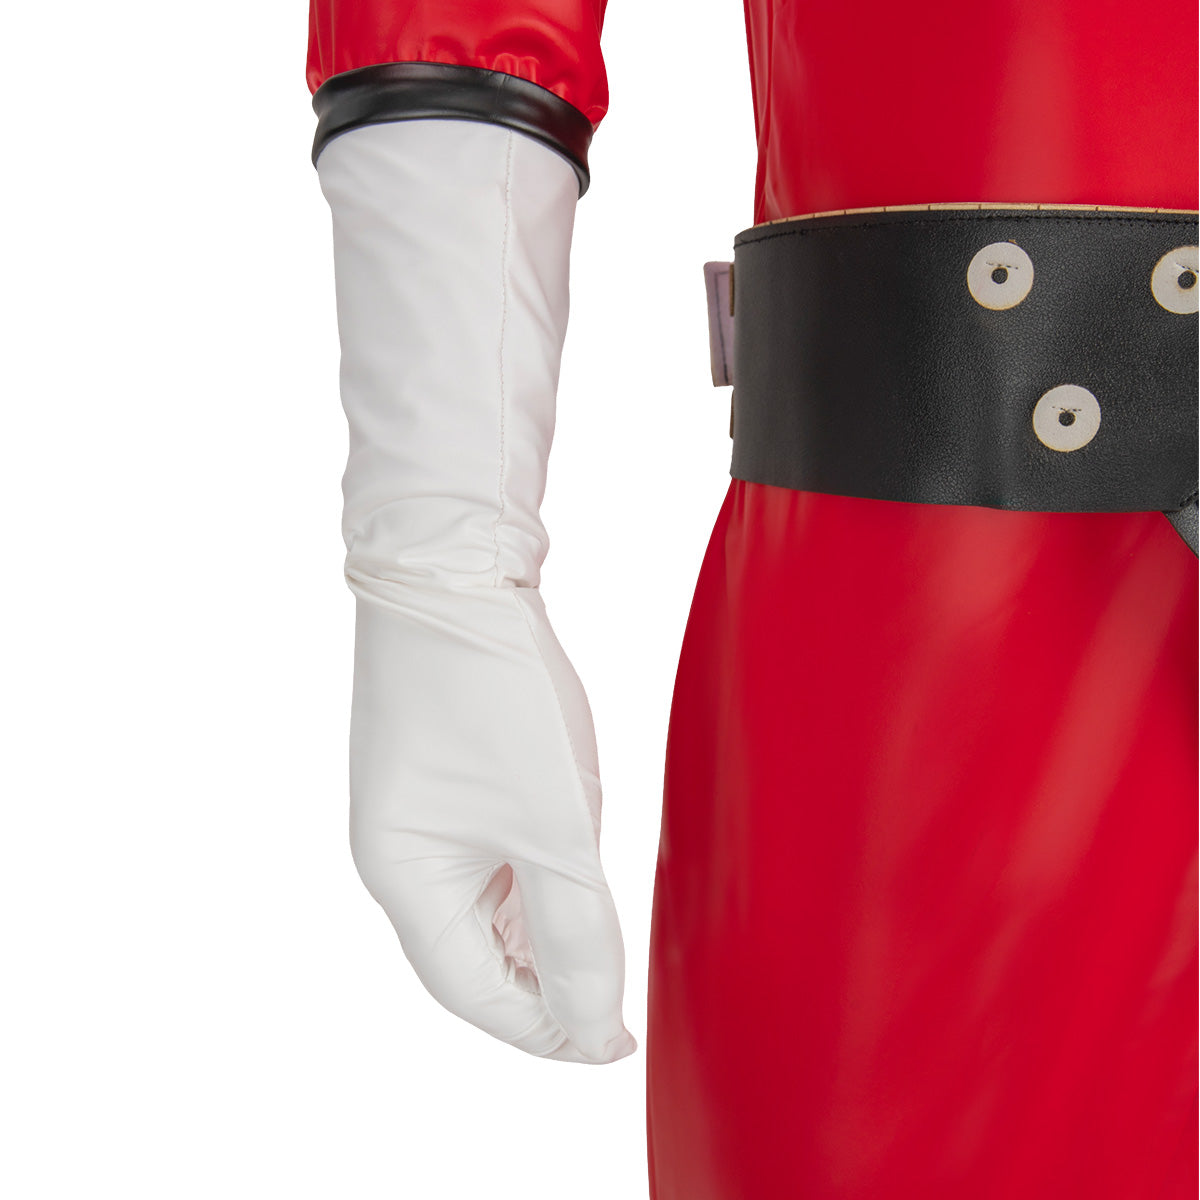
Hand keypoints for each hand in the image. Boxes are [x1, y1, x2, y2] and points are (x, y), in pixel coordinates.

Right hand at [318, 117, 634, 1062]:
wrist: (455, 565)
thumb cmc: (493, 692)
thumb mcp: (549, 826)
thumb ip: (574, 932)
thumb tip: (591, 1029)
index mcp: (405, 875)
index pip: (474, 991)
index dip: (545, 1029)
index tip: (613, 1046)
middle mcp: (402, 851)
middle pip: (475, 954)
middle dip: (546, 987)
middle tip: (618, 1009)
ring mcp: (422, 808)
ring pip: (487, 905)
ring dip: (543, 934)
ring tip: (606, 952)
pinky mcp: (449, 770)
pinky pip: (491, 853)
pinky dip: (535, 880)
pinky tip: (574, 878)